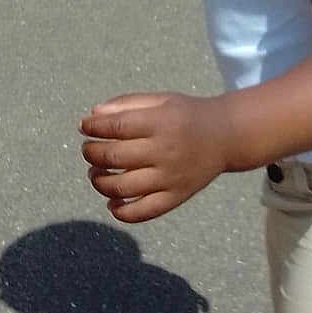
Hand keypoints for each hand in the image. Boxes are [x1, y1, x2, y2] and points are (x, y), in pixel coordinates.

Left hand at [80, 92, 227, 222]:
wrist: (227, 136)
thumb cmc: (187, 115)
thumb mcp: (161, 100)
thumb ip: (127, 104)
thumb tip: (92, 115)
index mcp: (161, 122)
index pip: (116, 126)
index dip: (93, 127)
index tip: (84, 126)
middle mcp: (166, 150)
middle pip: (114, 157)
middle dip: (91, 153)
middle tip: (88, 149)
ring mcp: (171, 177)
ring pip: (122, 187)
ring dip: (99, 181)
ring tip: (95, 173)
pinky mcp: (177, 197)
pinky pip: (143, 212)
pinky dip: (121, 212)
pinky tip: (112, 202)